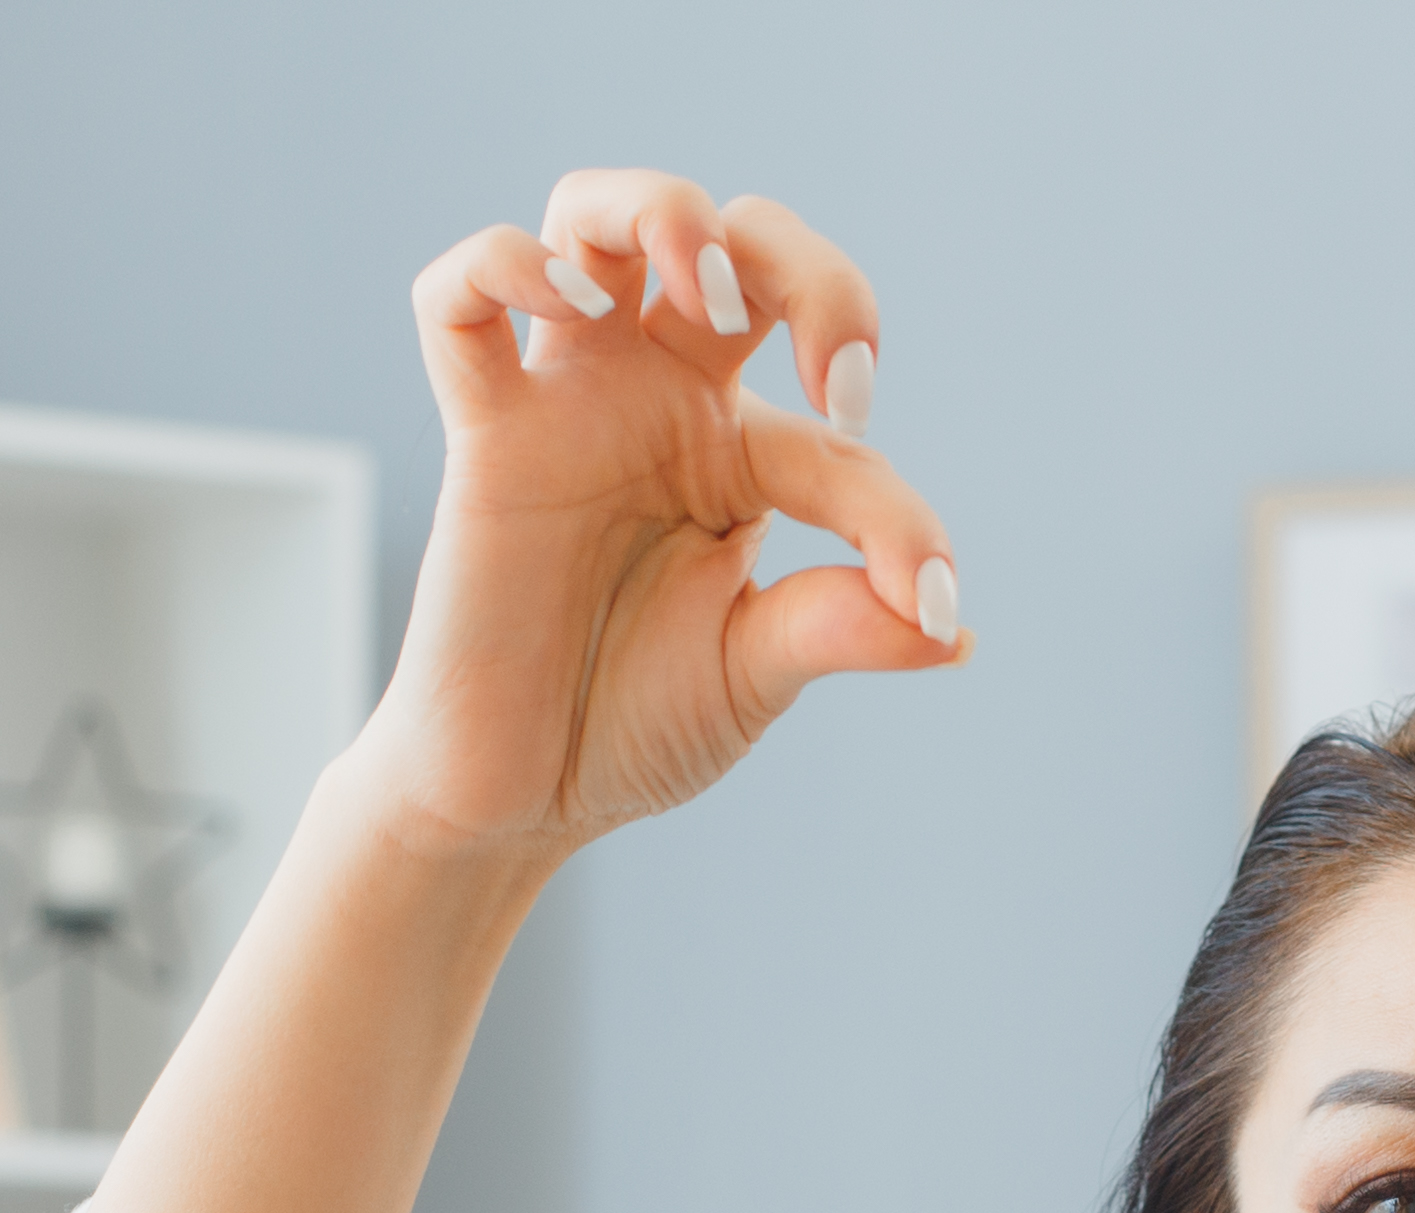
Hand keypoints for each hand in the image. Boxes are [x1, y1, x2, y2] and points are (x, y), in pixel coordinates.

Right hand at [359, 169, 964, 859]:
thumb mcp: (758, 672)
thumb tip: (955, 630)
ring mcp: (566, 403)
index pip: (836, 427)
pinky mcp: (482, 434)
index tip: (922, 599)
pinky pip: (459, 298)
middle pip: (728, 236)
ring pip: (592, 213)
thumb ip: (843, 626)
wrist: (521, 798)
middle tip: (833, 378)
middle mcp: (654, 399)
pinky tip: (571, 306)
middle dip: (800, 268)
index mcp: (736, 451)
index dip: (898, 508)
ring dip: (660, 212)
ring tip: (706, 289)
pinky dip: (506, 265)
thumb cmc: (631, 723)